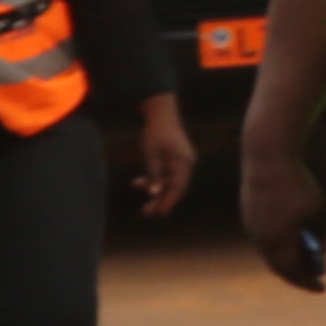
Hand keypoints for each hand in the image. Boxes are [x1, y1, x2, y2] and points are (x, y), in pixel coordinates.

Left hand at [126, 98, 196, 219]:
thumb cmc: (155, 132)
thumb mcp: (151, 154)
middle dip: (161, 199)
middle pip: (175, 186)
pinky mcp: (175, 158)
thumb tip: (155, 193)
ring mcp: (181, 160)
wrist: (161, 112)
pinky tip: (139, 182)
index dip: (168, 201)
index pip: (177, 187)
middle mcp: (186, 163)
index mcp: (183, 162)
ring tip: (140, 197)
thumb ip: (154, 174)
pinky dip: (155, 178)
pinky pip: (166, 173)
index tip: (159, 213)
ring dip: (155, 189)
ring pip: (169, 180)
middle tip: (147, 213)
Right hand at [241, 135, 325, 289]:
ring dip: (287, 258)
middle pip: (278, 265)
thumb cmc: (297, 184)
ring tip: (305, 260)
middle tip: (314, 278)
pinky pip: (264, 236)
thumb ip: (319, 233)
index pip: (292, 272)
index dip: (308, 282)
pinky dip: (279, 243)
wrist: (267, 157)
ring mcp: (250, 225)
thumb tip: (321, 248)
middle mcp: (259, 238)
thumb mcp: (317, 211)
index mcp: (276, 242)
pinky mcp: (248, 212)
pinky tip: (291, 241)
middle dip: (297, 273)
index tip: (322, 289)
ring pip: (269, 250)